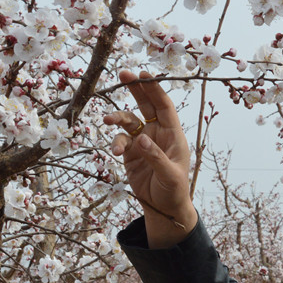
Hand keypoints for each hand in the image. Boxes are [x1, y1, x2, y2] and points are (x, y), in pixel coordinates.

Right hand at [106, 69, 197, 246]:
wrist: (164, 207)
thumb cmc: (175, 190)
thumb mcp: (170, 175)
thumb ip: (156, 157)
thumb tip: (142, 140)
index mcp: (173, 134)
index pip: (164, 106)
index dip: (154, 89)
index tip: (143, 74)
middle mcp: (157, 133)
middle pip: (146, 105)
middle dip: (135, 89)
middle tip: (123, 74)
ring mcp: (143, 142)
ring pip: (128, 121)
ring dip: (118, 118)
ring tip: (107, 121)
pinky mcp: (131, 153)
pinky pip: (120, 140)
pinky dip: (115, 142)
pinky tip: (114, 151)